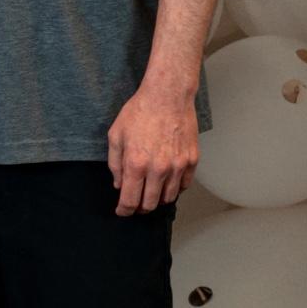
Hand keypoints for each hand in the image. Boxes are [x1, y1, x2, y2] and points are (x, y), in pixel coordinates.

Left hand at [107, 83, 198, 216]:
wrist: (167, 96)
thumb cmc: (139, 112)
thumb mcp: (116, 135)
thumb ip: (115, 164)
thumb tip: (120, 184)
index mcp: (136, 164)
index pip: (130, 201)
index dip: (124, 211)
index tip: (122, 212)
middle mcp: (158, 169)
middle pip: (150, 204)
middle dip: (140, 208)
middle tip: (136, 203)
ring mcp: (178, 166)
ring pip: (169, 198)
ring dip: (158, 199)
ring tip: (151, 192)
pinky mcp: (192, 160)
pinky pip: (184, 185)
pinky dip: (175, 189)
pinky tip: (167, 182)